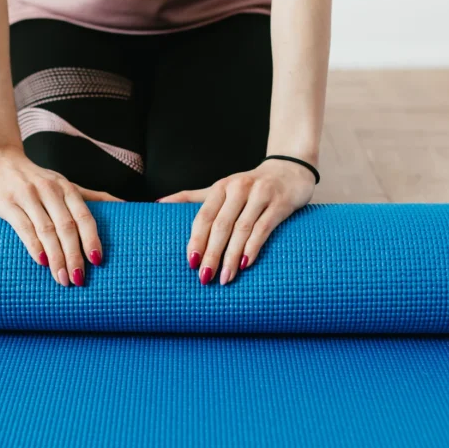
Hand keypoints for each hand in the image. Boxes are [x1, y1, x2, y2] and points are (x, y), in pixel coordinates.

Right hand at [0, 146, 121, 285]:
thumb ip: (91, 196)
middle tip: (78, 279)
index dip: (92, 239)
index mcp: (66, 188)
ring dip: (56, 258)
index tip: (98, 261)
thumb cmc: (35, 177)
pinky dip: (34, 246)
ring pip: (46, 231)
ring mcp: (28, 196)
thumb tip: (124, 204)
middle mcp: (50, 191)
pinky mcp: (7, 203)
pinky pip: (24, 227)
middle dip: (74, 256)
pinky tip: (42, 262)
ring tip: (62, 278)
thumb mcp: (63, 183)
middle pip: (67, 228)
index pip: (84, 216)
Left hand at [158, 158, 315, 284]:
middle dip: (211, 254)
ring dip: (231, 256)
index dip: (196, 240)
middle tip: (205, 278)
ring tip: (225, 278)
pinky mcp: (280, 203)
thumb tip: (158, 203)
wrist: (290, 170)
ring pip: (241, 229)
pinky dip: (253, 247)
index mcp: (221, 187)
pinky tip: (245, 264)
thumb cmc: (250, 185)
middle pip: (221, 226)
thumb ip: (192, 197)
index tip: (190, 262)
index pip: (204, 217)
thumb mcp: (221, 188)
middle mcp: (239, 188)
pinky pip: (264, 228)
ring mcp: (261, 195)